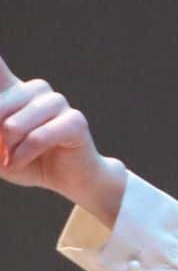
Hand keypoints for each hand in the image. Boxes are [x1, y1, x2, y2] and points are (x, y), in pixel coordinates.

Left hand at [0, 55, 124, 223]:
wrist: (68, 179)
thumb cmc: (26, 160)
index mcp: (13, 91)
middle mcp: (36, 91)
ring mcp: (58, 104)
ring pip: (15, 124)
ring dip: (8, 147)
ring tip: (10, 158)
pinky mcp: (76, 121)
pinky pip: (38, 137)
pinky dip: (24, 153)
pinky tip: (19, 161)